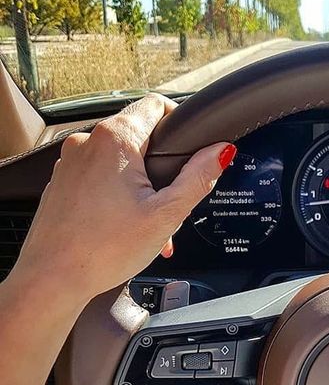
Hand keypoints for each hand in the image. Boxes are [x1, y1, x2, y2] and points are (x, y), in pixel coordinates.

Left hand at [13, 94, 234, 308]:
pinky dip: (117, 198)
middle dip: (162, 171)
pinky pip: (99, 180)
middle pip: (140, 140)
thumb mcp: (166, 213)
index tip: (192, 151)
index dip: (181, 124)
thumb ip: (198, 178)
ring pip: (120, 163)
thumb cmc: (103, 250)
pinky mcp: (62, 183)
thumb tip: (220, 152)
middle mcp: (87, 142)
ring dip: (141, 190)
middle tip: (170, 206)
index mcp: (115, 139)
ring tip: (148, 227)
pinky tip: (125, 229)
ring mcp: (70, 163)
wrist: (52, 279)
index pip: (157, 105)